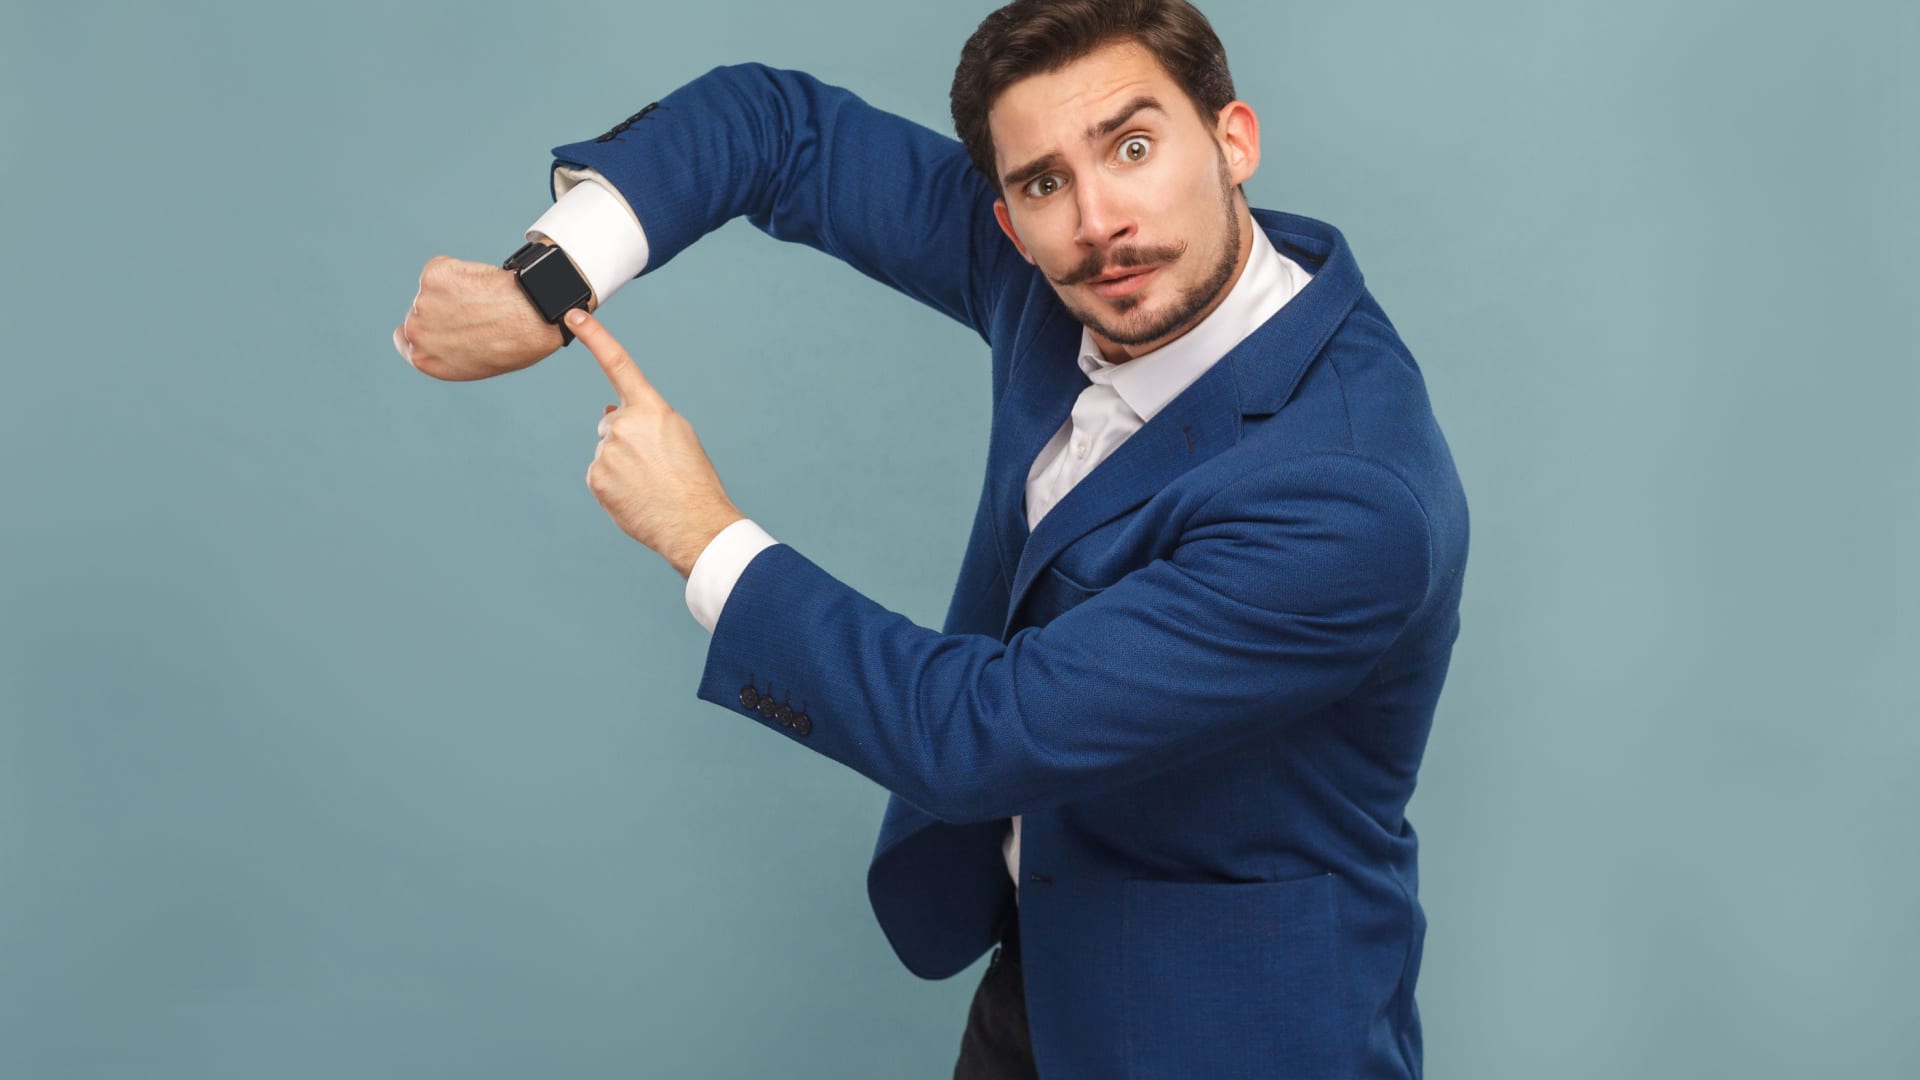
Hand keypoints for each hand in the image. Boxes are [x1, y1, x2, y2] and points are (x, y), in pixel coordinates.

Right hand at [394, 253, 567, 380]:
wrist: (530, 317)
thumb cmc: (515, 344)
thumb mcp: (474, 364)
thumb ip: (448, 350)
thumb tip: (448, 334)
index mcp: (423, 359)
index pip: (405, 340)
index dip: (423, 328)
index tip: (436, 321)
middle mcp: (416, 332)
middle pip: (419, 311)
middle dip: (441, 307)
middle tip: (475, 310)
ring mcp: (422, 301)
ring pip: (433, 288)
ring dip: (454, 289)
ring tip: (486, 300)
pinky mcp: (433, 274)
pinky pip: (444, 267)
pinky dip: (460, 270)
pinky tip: (483, 283)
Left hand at [577, 309, 745, 575]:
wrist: (693, 523)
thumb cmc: (693, 480)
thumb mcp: (679, 436)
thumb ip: (645, 417)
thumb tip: (606, 414)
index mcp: (651, 409)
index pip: (619, 363)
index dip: (595, 337)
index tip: (574, 314)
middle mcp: (623, 425)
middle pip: (612, 424)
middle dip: (627, 440)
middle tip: (656, 466)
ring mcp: (606, 452)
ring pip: (606, 451)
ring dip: (622, 465)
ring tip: (649, 485)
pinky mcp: (595, 478)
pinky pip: (599, 475)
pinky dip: (613, 485)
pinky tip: (634, 497)